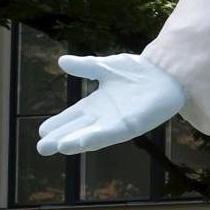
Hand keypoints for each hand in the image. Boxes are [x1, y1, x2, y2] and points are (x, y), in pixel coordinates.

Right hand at [34, 53, 186, 155]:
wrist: (168, 72)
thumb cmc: (139, 72)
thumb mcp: (106, 67)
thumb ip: (85, 66)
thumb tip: (61, 61)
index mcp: (98, 104)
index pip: (73, 116)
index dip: (58, 124)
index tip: (41, 132)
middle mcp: (105, 116)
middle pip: (78, 130)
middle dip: (60, 138)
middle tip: (41, 148)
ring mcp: (117, 122)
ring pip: (90, 135)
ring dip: (74, 142)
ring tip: (57, 147)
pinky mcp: (131, 125)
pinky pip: (109, 134)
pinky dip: (94, 138)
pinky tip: (80, 142)